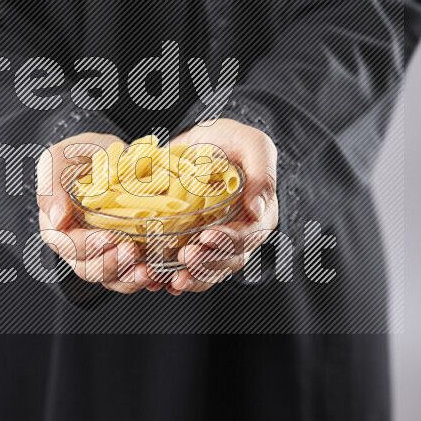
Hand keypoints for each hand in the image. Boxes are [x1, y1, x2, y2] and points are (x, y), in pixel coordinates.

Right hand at [37, 133, 162, 293]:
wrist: (113, 155)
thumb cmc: (81, 154)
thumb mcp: (60, 159)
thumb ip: (52, 186)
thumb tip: (57, 220)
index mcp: (57, 225)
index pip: (67, 244)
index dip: (87, 245)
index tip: (110, 236)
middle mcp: (77, 246)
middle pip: (87, 269)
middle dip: (111, 264)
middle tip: (132, 251)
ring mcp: (101, 253)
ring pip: (110, 278)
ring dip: (129, 278)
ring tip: (148, 270)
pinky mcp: (124, 254)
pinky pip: (130, 276)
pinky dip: (144, 277)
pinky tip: (158, 272)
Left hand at [167, 119, 278, 294]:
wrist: (202, 142)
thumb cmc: (231, 140)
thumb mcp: (252, 144)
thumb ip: (262, 172)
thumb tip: (257, 209)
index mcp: (259, 215)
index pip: (248, 236)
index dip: (228, 241)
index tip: (206, 236)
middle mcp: (240, 234)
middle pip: (228, 261)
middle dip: (207, 264)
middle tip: (184, 256)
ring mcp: (216, 242)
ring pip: (209, 271)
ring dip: (191, 278)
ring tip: (172, 279)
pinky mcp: (193, 243)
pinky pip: (186, 268)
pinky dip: (172, 277)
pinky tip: (158, 280)